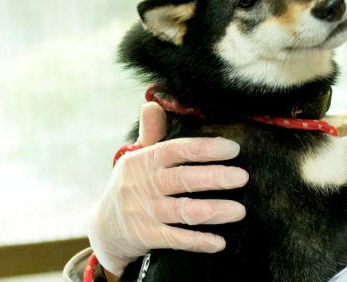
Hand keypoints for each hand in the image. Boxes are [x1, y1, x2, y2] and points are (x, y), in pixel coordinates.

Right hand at [87, 102, 248, 275]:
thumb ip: (151, 134)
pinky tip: (219, 242)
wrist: (103, 227)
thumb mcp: (137, 157)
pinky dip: (198, 241)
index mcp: (144, 160)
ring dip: (214, 211)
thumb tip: (152, 104)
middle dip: (215, 178)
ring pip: (183, 211)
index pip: (176, 150)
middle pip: (183, 179)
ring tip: (240, 210)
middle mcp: (143, 185)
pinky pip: (176, 239)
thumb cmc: (131, 185)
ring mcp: (144, 212)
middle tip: (243, 177)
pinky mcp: (146, 236)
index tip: (233, 148)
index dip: (204, 149)